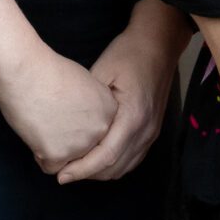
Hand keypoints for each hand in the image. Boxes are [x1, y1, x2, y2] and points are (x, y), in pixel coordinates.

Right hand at [0, 47, 117, 174]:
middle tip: (52, 120)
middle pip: (86, 149)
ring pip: (69, 161)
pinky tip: (35, 133)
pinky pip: (51, 167)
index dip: (79, 125)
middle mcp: (100, 130)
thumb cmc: (47, 71)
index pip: (98, 132)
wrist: (25, 72)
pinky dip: (40, 155)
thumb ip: (91, 105)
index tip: (65, 113)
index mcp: (109, 110)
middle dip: (69, 141)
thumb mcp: (84, 81)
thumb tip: (84, 120)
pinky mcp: (58, 155)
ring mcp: (81, 145)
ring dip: (54, 148)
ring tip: (42, 124)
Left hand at [58, 0, 187, 183]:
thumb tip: (65, 128)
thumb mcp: (102, 71)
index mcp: (133, 116)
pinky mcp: (152, 131)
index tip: (61, 176)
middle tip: (62, 173)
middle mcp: (146, 129)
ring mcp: (152, 132)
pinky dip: (113, 165)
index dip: (82, 170)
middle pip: (115, 167)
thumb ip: (88, 103)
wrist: (158, 43)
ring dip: (100, 172)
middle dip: (87, 174)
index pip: (106, 156)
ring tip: (76, 168)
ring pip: (124, 167)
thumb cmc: (128, 53)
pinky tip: (95, 160)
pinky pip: (132, 159)